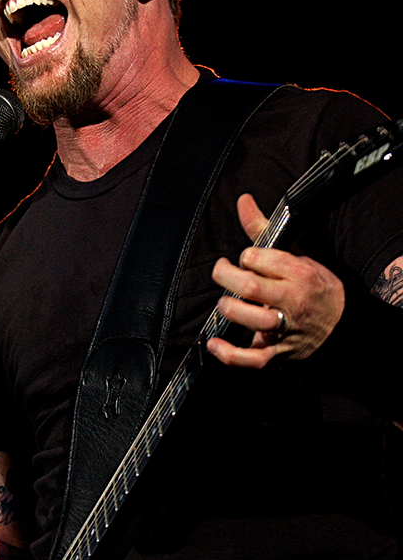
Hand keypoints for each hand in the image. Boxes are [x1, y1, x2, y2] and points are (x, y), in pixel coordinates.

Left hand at [207, 193, 344, 368]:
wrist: (344, 328)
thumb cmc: (316, 289)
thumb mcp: (298, 256)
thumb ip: (263, 231)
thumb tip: (242, 200)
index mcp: (300, 273)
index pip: (260, 259)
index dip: (245, 256)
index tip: (246, 259)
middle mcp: (293, 301)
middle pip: (250, 287)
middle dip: (226, 277)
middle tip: (222, 272)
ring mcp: (285, 328)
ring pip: (252, 319)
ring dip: (231, 309)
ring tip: (226, 302)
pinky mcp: (277, 352)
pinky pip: (251, 359)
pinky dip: (230, 354)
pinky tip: (214, 344)